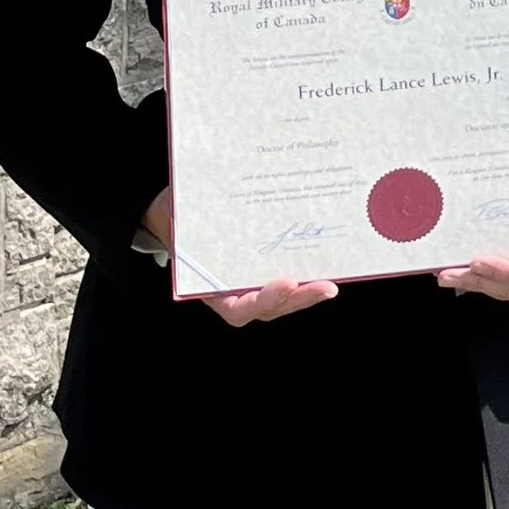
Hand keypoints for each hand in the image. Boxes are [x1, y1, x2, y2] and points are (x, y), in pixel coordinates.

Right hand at [140, 187, 338, 325]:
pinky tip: (331, 259)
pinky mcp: (269, 267)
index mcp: (210, 288)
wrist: (177, 214)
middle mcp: (235, 290)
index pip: (239, 308)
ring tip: (332, 282)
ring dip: (310, 290)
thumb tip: (185, 200)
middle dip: (300, 299)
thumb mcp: (176, 218)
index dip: (263, 300)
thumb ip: (182, 216)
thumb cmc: (177, 218)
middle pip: (273, 306)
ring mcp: (253, 281)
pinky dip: (309, 271)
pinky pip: (291, 275)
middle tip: (326, 287)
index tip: (286, 283)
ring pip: (287, 296)